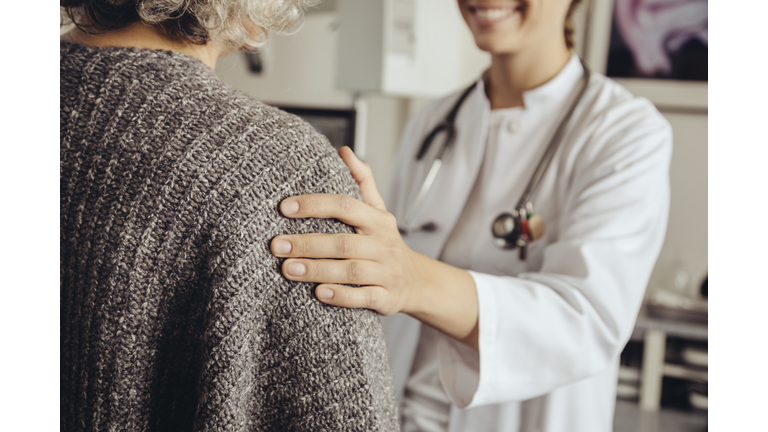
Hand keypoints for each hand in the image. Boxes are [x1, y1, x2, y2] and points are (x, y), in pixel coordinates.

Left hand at [270, 147, 425, 315]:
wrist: (416, 282)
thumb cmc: (384, 243)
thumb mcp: (378, 211)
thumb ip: (361, 181)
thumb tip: (344, 151)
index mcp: (378, 220)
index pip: (346, 206)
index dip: (315, 205)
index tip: (284, 207)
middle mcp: (384, 245)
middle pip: (343, 242)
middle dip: (307, 243)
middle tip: (276, 245)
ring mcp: (387, 272)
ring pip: (351, 271)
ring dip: (317, 270)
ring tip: (288, 269)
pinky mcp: (387, 298)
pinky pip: (364, 297)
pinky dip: (341, 296)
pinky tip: (319, 293)